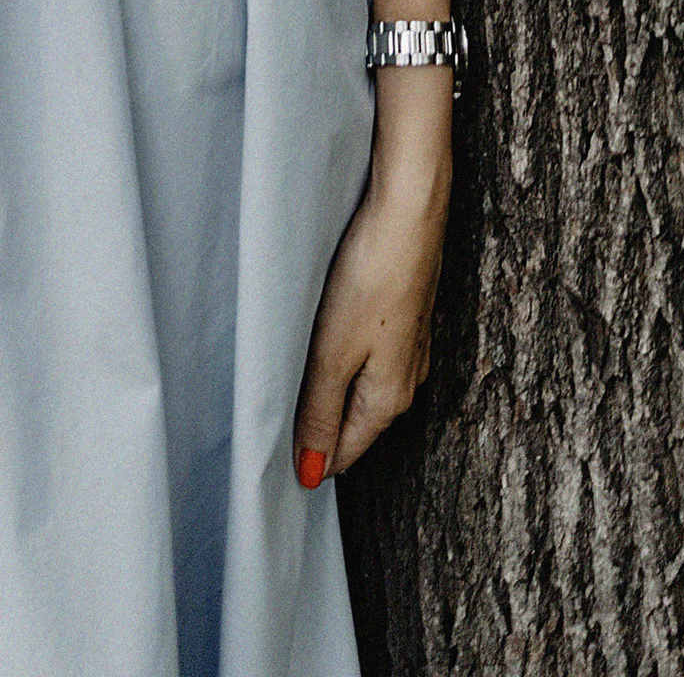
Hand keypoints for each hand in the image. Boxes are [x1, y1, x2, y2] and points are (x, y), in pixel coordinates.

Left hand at [291, 140, 449, 485]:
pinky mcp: (407, 314)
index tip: (272, 455)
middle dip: (321, 428)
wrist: (411, 208)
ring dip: (332, 392)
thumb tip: (312, 474)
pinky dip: (347, 360)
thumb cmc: (371, 276)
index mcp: (390, 398)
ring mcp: (411, 346)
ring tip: (294, 383)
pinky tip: (328, 341)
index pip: (346, 452)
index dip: (310, 458)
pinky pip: (373, 357)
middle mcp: (408, 379)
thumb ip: (319, 412)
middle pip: (357, 423)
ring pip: (366, 389)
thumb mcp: (333, 352)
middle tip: (275, 422)